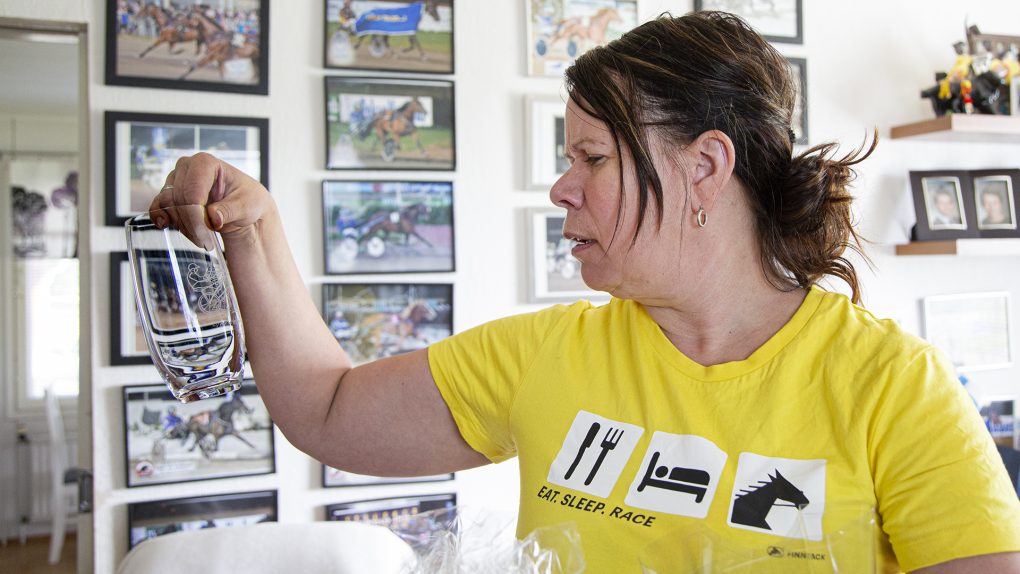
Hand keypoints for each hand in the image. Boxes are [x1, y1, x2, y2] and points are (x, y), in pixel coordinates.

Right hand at [148, 152, 272, 246]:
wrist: (241, 206)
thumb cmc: (247, 200)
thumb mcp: (247, 206)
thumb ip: (230, 210)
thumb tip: (212, 217)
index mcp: (206, 163)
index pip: (192, 193)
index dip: (196, 218)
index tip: (207, 236)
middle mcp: (186, 166)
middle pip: (178, 200)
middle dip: (191, 225)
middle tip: (206, 242)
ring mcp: (175, 179)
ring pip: (167, 204)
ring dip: (181, 225)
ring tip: (201, 238)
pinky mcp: (169, 193)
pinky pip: (158, 206)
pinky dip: (162, 219)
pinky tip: (168, 226)